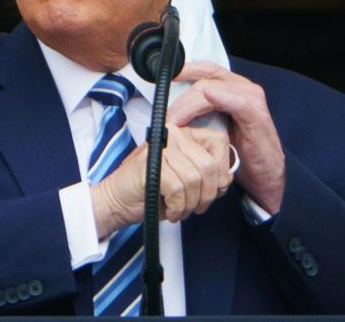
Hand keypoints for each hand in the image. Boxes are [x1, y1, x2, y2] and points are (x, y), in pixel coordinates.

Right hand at [90, 124, 231, 238]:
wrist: (117, 200)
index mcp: (184, 134)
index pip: (219, 142)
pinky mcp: (151, 164)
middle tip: (197, 207)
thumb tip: (226, 178)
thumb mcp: (188, 179)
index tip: (215, 189)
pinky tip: (171, 211)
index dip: (222, 170)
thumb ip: (208, 173)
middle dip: (207, 194)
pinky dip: (178, 207)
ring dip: (191, 203)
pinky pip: (178, 189)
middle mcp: (172, 134)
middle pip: (209, 165)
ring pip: (194, 179)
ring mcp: (161, 147)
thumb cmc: (154, 192)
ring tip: (181, 209)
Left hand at [168, 61, 285, 213]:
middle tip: (163, 116)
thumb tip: (167, 110)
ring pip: (212, 89)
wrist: (264, 175)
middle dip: (180, 95)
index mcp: (231, 87)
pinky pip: (236, 101)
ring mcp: (251, 99)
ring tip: (173, 121)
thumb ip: (199, 112)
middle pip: (204, 79)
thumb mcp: (214, 127)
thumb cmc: (239, 152)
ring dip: (188, 104)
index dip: (183, 71)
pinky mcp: (257, 115)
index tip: (160, 79)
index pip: (204, 69)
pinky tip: (207, 96)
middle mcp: (242, 87)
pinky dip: (220, 97)